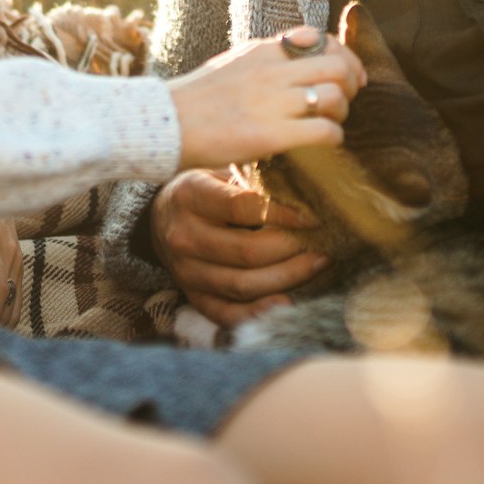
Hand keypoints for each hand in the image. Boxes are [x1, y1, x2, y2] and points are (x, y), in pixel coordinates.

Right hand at [151, 168, 328, 327]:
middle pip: (247, 252)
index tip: (313, 217)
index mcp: (190, 196)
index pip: (243, 207)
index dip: (284, 214)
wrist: (162, 217)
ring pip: (242, 285)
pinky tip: (287, 303)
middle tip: (322, 242)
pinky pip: (226, 314)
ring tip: (317, 264)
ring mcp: (185, 271)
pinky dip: (258, 313)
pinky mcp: (192, 296)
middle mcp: (184, 236)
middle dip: (292, 249)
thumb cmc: (204, 188)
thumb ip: (254, 177)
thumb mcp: (219, 170)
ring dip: (287, 278)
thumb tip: (307, 182)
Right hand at [168, 26, 365, 169]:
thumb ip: (270, 52)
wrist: (163, 124)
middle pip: (338, 66)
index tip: (349, 76)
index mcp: (264, 50)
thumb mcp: (234, 60)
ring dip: (342, 114)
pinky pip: (324, 132)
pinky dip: (333, 139)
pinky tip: (324, 144)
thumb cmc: (197, 97)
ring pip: (336, 98)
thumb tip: (304, 38)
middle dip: (352, 85)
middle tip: (346, 101)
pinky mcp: (269, 135)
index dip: (347, 58)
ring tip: (330, 124)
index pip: (324, 40)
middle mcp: (272, 71)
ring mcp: (271, 102)